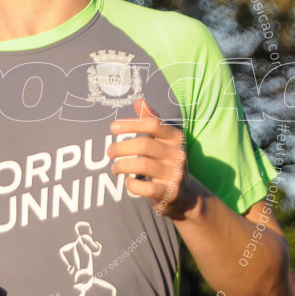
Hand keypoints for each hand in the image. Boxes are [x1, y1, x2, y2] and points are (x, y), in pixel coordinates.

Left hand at [108, 98, 197, 219]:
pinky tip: (128, 182)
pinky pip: (147, 188)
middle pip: (143, 145)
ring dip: (121, 166)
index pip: (153, 124)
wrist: (185, 195)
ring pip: (142, 165)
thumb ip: (151, 121)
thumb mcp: (162, 141)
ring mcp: (175, 174)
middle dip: (120, 148)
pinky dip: (133, 185)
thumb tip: (139, 101)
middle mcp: (177, 154)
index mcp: (175, 138)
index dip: (131, 123)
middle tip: (109, 152)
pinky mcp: (170, 193)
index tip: (112, 127)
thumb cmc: (166, 162)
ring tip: (114, 168)